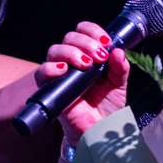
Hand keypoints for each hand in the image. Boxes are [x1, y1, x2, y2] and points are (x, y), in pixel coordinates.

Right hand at [36, 20, 131, 143]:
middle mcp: (71, 61)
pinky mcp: (50, 89)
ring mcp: (60, 74)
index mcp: (87, 54)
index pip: (83, 31)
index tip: (106, 42)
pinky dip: (51, 68)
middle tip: (99, 57)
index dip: (93, 31)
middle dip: (86, 42)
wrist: (100, 130)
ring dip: (71, 52)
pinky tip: (65, 70)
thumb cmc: (107, 106)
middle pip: (69, 37)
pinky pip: (41, 72)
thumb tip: (118, 51)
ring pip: (55, 50)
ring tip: (87, 64)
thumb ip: (120, 67)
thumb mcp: (119, 84)